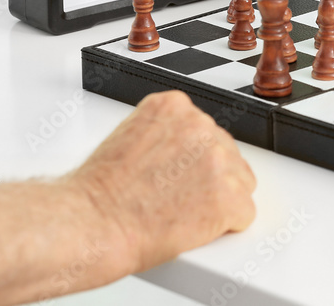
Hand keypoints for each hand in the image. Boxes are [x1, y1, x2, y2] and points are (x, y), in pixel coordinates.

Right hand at [69, 90, 256, 272]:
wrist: (88, 224)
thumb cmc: (99, 192)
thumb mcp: (131, 136)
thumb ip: (167, 136)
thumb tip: (185, 151)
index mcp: (175, 106)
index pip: (207, 131)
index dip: (194, 161)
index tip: (177, 175)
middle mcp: (200, 126)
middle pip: (228, 155)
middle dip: (209, 179)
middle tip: (176, 199)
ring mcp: (218, 160)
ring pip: (241, 183)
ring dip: (219, 201)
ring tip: (181, 213)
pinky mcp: (229, 197)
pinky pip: (245, 213)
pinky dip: (226, 226)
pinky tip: (195, 227)